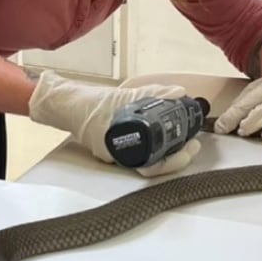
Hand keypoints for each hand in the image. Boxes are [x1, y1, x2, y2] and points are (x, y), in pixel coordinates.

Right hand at [28, 70, 201, 176]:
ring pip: (150, 158)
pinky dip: (157, 139)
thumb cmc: (90, 105)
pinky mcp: (121, 142)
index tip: (190, 148)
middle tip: (194, 143)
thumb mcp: (123, 97)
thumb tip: (179, 92)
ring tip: (185, 136)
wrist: (67, 104)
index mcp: (120, 152)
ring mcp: (120, 152)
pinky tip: (168, 129)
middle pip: (155, 165)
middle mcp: (122, 157)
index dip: (174, 161)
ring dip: (170, 150)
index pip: (152, 167)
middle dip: (177, 156)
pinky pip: (143, 146)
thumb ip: (151, 95)